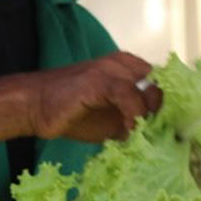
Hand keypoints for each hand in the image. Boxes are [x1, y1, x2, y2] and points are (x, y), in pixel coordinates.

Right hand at [22, 51, 162, 142]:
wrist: (36, 106)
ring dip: (149, 118)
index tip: (163, 131)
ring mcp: (112, 69)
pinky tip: (129, 131)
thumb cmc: (72, 114)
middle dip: (159, 114)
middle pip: (160, 87)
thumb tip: (157, 137)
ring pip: (148, 91)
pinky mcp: (99, 80)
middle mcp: (124, 64)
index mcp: (128, 69)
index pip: (161, 85)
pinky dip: (134, 116)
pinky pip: (129, 96)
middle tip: (152, 136)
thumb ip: (134, 122)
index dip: (164, 109)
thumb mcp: (112, 121)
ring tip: (140, 137)